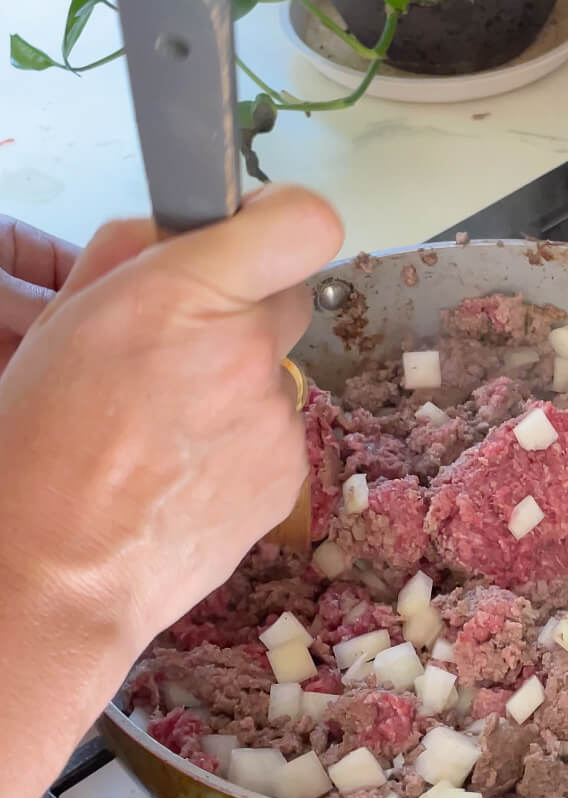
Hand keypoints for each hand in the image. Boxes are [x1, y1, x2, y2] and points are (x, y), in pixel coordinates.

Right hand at [0, 184, 340, 661]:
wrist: (55, 575)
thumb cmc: (37, 451)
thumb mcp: (60, 326)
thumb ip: (130, 260)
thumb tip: (176, 237)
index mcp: (184, 297)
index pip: (301, 223)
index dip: (280, 221)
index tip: (254, 234)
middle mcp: (245, 352)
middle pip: (289, 297)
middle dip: (245, 312)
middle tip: (185, 349)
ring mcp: (274, 419)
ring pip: (277, 375)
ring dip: (237, 388)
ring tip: (166, 433)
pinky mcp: (288, 476)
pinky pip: (276, 435)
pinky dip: (241, 446)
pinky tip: (184, 475)